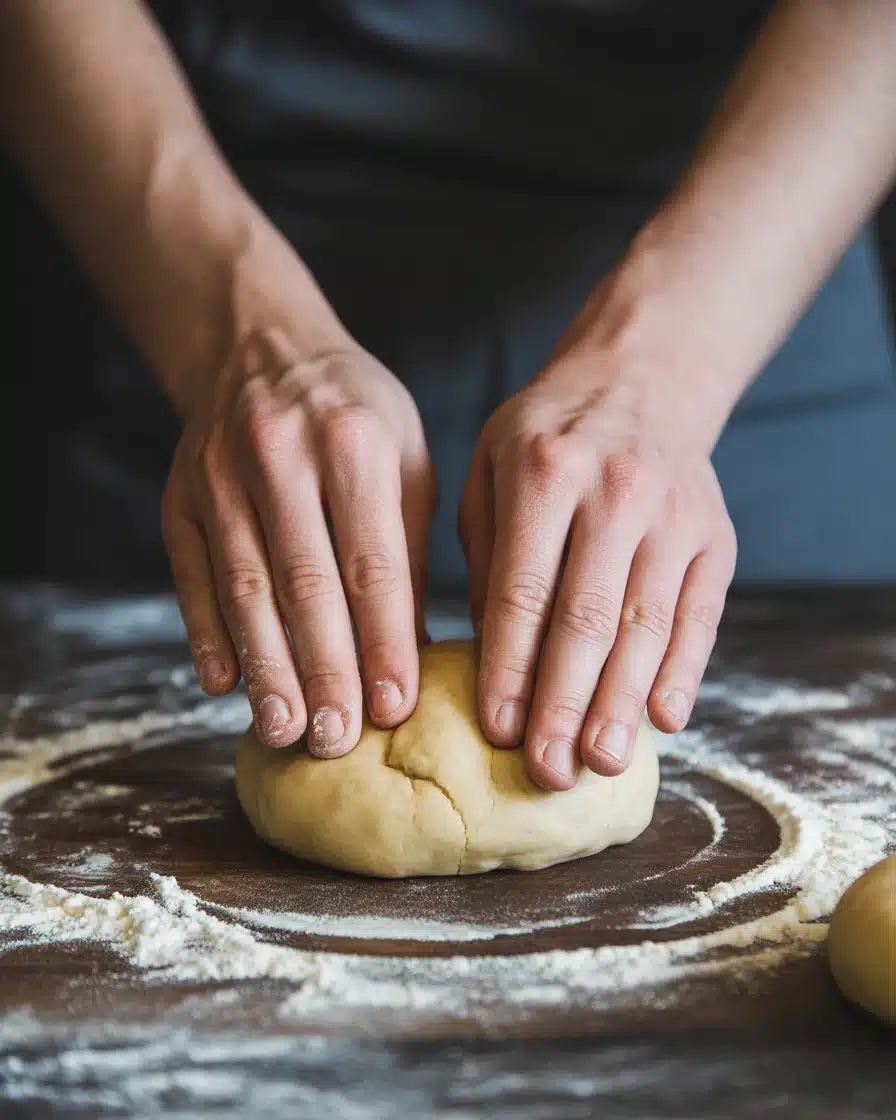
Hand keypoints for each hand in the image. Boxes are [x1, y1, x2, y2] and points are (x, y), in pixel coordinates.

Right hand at [162, 326, 433, 753]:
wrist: (259, 347)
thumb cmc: (353, 414)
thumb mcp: (404, 460)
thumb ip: (410, 551)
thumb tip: (415, 656)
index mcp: (354, 442)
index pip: (373, 563)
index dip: (383, 641)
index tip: (395, 707)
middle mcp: (281, 454)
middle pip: (304, 584)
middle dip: (323, 670)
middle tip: (336, 740)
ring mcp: (219, 475)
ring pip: (244, 588)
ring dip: (264, 667)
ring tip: (284, 729)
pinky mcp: (179, 496)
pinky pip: (191, 576)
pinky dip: (207, 633)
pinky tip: (223, 684)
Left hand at [459, 300, 736, 791]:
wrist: (642, 380)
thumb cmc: (546, 438)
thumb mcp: (491, 471)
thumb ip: (484, 556)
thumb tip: (489, 657)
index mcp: (544, 472)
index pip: (523, 589)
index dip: (510, 666)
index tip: (497, 729)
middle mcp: (616, 491)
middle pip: (588, 618)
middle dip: (565, 703)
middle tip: (548, 770)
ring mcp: (674, 516)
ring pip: (647, 625)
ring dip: (621, 702)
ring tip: (599, 762)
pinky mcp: (714, 537)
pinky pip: (700, 616)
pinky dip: (682, 671)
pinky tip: (662, 720)